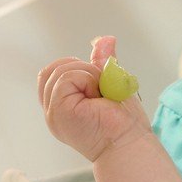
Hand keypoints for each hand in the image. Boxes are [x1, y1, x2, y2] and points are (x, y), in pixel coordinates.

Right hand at [38, 36, 151, 161]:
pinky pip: (67, 77)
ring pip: (61, 69)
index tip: (98, 84)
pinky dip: (88, 80)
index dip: (77, 69)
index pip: (53, 73)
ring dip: (89, 75)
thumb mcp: (112, 84)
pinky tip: (97, 97)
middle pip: (54, 68)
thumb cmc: (124, 121)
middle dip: (84, 69)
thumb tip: (105, 39)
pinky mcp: (58, 111)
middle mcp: (53, 110)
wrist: (129, 143)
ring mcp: (53, 111)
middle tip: (102, 90)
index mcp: (62, 105)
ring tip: (100, 96)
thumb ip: (103, 63)